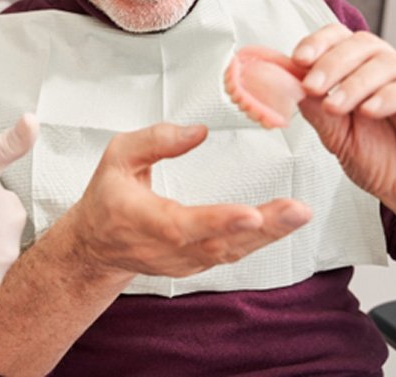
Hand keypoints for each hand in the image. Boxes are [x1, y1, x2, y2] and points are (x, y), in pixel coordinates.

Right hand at [69, 123, 311, 278]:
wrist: (96, 245)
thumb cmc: (107, 198)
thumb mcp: (117, 157)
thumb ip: (155, 140)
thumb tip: (198, 131)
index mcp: (142, 220)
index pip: (183, 225)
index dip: (218, 221)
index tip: (250, 213)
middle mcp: (166, 248)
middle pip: (219, 243)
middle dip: (263, 228)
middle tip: (297, 210)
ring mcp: (183, 261)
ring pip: (231, 252)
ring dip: (269, 235)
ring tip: (298, 214)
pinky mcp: (196, 264)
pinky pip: (232, 253)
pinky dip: (260, 240)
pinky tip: (283, 223)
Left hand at [293, 24, 395, 220]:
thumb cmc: (384, 165)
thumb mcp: (339, 139)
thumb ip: (317, 110)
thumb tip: (289, 84)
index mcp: (366, 72)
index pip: (343, 39)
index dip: (320, 43)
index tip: (297, 59)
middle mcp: (395, 71)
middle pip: (364, 45)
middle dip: (332, 63)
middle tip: (312, 85)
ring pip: (389, 64)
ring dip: (356, 83)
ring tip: (335, 105)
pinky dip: (391, 95)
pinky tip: (370, 110)